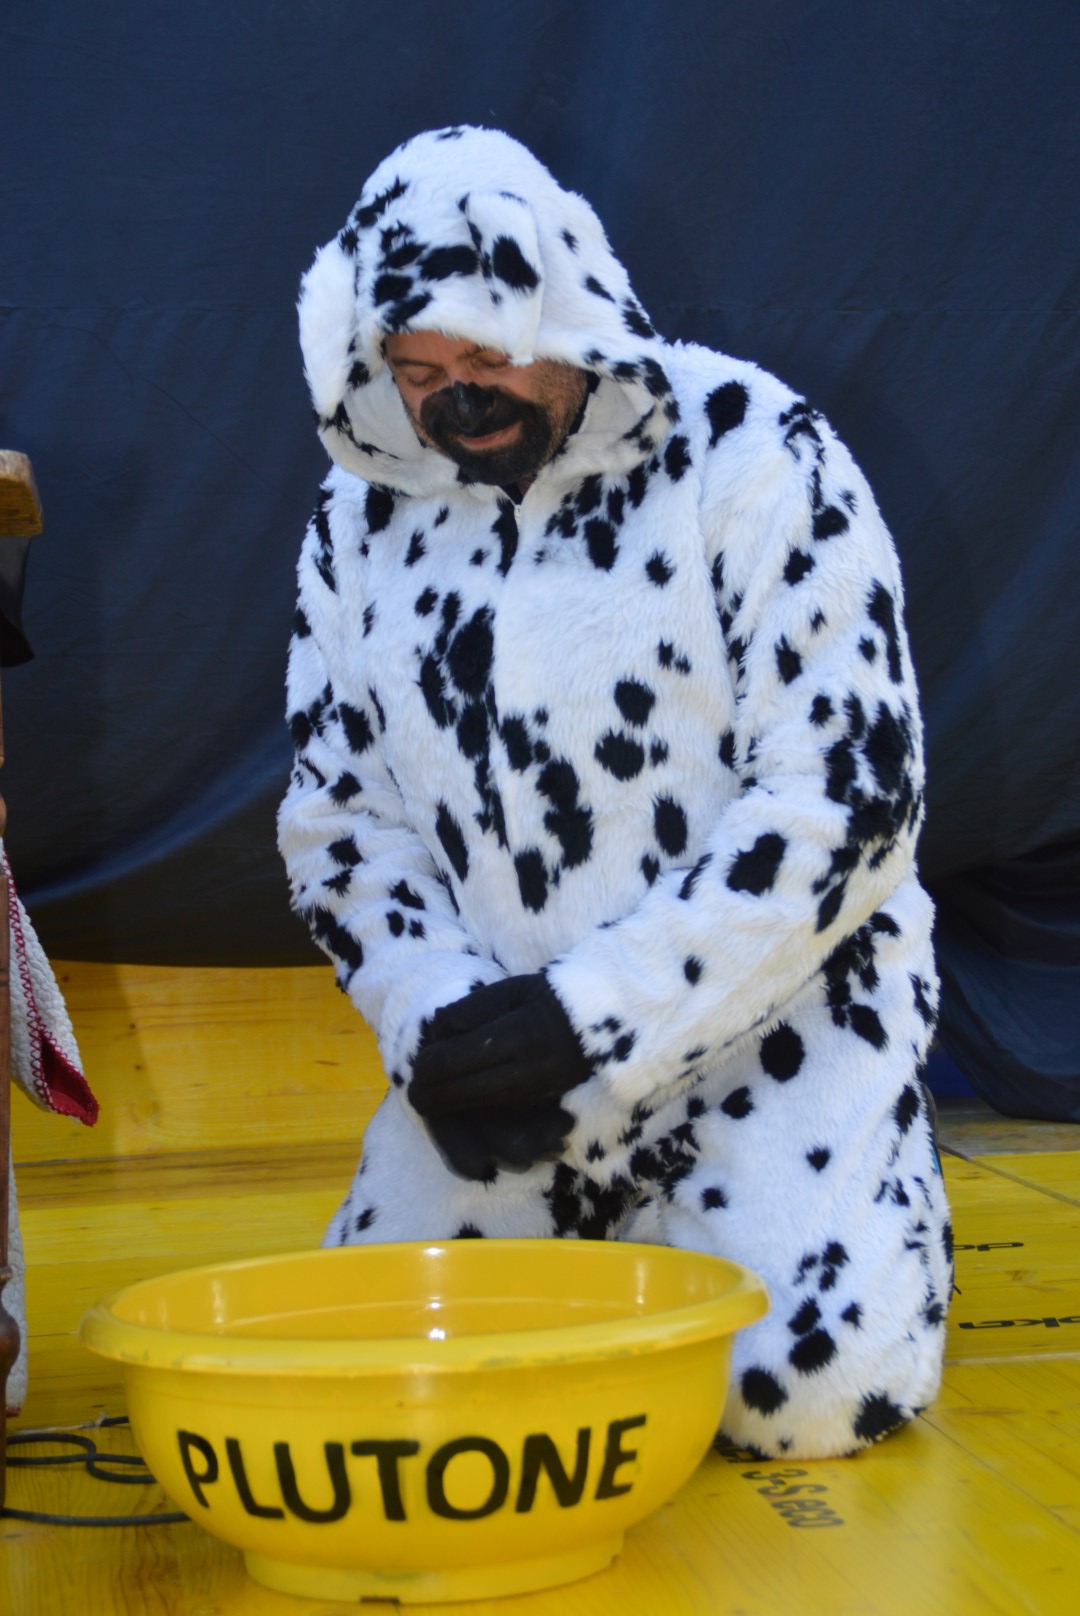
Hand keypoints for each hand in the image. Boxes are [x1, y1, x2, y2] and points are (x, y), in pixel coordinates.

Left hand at [409, 975, 591, 1178]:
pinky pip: (493, 1112)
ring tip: (434, 1093)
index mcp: (513, 1036)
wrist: (604, 1023)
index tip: (416, 1065)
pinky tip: (462, 1097)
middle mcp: (521, 1072)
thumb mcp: (509, 991)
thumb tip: (435, 1034)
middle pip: (454, 1094)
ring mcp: (530, 1094)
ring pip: (472, 1109)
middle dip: (428, 1095)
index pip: (449, 1063)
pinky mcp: (535, 1105)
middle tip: (416, 1088)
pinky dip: (471, 1107)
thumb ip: (469, 1012)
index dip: (424, 1069)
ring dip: (448, 1104)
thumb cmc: (550, 999)